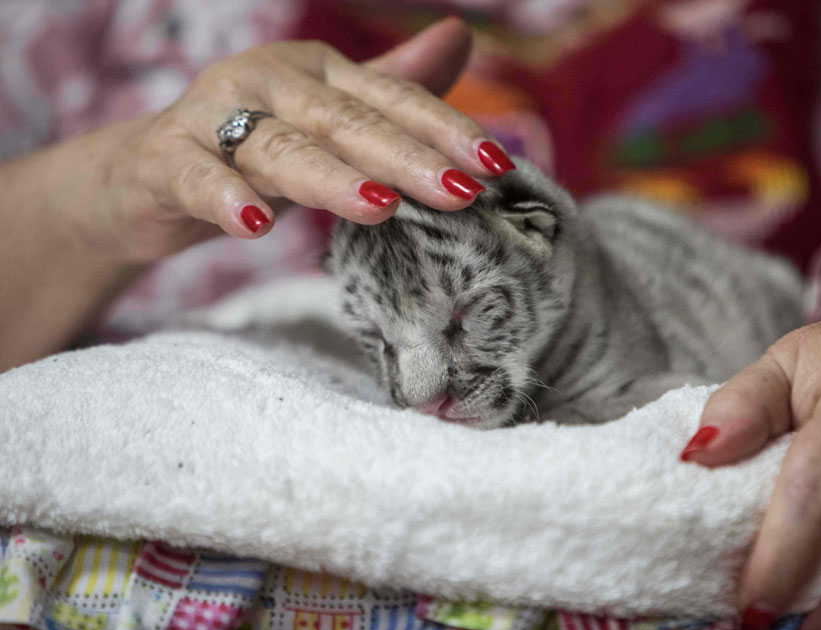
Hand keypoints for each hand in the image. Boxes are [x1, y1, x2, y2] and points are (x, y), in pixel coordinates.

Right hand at [82, 17, 512, 261]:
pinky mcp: (165, 159)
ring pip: (278, 148)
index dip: (445, 129)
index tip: (498, 165)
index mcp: (316, 73)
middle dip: (407, 156)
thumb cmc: (255, 146)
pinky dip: (224, 196)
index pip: (392, 100)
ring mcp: (211, 115)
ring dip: (329, 177)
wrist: (147, 173)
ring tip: (379, 205)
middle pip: (345, 121)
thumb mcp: (328, 120)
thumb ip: (390, 88)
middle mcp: (269, 82)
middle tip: (461, 191)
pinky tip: (255, 224)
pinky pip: (196, 176)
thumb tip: (459, 39)